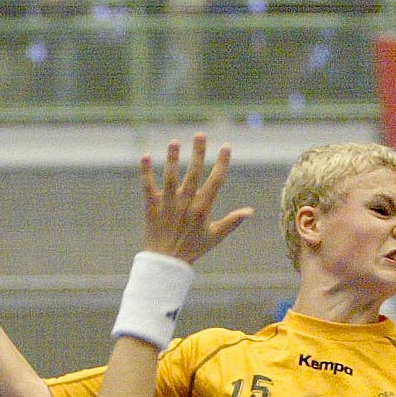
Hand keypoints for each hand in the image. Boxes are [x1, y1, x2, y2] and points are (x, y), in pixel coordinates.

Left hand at [139, 134, 253, 265]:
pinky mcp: (152, 206)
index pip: (215, 182)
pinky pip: (148, 186)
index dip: (222, 163)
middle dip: (198, 153)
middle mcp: (185, 204)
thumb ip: (232, 222)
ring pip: (170, 177)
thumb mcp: (215, 236)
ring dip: (172, 159)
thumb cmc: (192, 248)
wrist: (166, 262)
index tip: (226, 146)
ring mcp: (168, 204)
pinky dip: (145, 172)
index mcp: (202, 209)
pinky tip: (145, 156)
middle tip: (200, 134)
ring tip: (174, 142)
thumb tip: (250, 211)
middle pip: (193, 174)